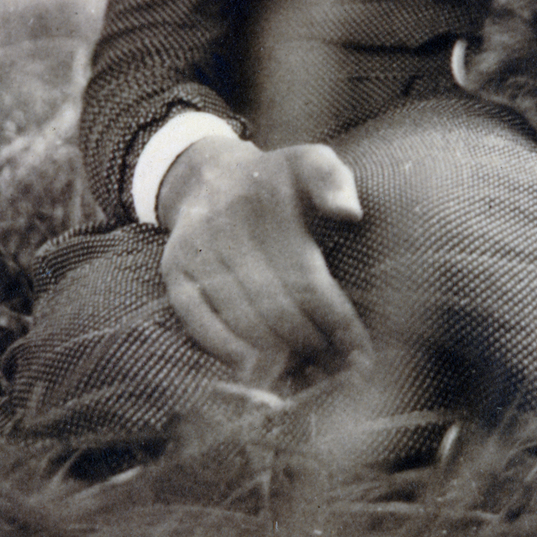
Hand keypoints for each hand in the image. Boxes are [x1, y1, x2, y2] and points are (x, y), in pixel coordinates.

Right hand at [156, 134, 372, 384]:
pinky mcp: (175, 271)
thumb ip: (333, 180)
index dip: (337, 321)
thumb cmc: (276, 178)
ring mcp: (199, 253)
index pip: (311, 281)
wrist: (210, 175)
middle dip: (309, 344)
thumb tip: (351, 213)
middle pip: (276, 307)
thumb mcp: (310, 161)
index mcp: (273, 210)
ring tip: (302, 375)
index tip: (361, 354)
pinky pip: (196, 317)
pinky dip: (223, 346)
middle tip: (335, 370)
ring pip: (239, 317)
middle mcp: (230, 232)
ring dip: (272, 354)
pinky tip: (250, 366)